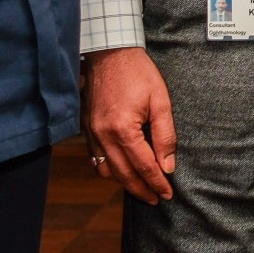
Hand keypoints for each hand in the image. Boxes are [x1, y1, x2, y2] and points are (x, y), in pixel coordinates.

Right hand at [86, 47, 177, 203]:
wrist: (109, 53)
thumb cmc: (138, 73)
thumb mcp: (161, 101)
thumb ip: (165, 136)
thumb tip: (167, 166)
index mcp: (123, 129)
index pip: (143, 166)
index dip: (157, 183)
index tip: (167, 194)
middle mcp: (103, 135)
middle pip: (123, 174)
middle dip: (141, 190)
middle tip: (155, 199)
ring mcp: (91, 133)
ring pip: (107, 170)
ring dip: (124, 182)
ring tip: (141, 187)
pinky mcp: (86, 128)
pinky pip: (96, 158)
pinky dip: (109, 169)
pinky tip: (120, 171)